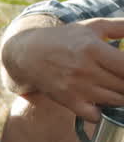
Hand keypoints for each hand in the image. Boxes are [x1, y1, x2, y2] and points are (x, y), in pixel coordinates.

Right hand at [4, 18, 123, 120]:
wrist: (27, 54)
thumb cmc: (64, 39)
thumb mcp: (92, 26)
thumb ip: (121, 27)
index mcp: (93, 49)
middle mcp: (85, 70)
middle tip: (120, 78)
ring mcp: (76, 88)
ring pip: (116, 101)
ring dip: (121, 97)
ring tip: (115, 87)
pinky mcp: (68, 100)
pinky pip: (95, 116)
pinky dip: (102, 112)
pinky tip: (101, 101)